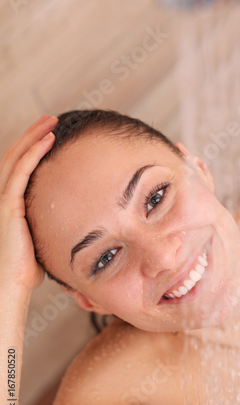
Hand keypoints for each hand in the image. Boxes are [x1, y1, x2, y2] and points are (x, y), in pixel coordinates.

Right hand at [0, 115, 57, 291]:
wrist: (11, 285)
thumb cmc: (27, 269)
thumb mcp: (39, 239)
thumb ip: (46, 225)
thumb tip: (68, 224)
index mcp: (9, 202)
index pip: (19, 167)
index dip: (32, 148)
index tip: (51, 135)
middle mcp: (2, 196)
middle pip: (15, 155)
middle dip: (32, 134)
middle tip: (51, 119)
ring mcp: (2, 199)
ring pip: (16, 158)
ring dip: (34, 136)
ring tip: (52, 121)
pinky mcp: (8, 205)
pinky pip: (21, 172)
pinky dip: (34, 152)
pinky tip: (49, 139)